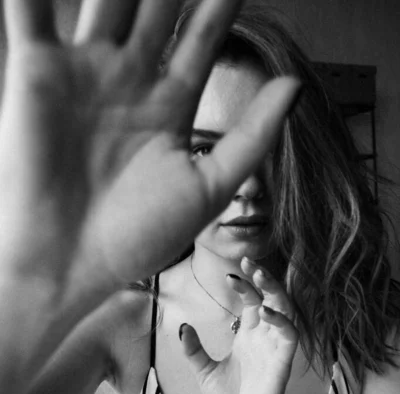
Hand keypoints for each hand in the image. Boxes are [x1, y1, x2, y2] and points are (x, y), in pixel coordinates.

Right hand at [0, 0, 300, 293]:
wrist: (67, 263)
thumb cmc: (136, 237)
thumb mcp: (209, 188)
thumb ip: (251, 136)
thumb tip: (294, 84)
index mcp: (169, 105)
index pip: (203, 36)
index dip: (222, 1)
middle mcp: (128, 81)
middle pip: (159, 6)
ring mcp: (82, 72)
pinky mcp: (35, 72)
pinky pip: (32, 13)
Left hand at [180, 257, 298, 393]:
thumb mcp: (203, 371)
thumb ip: (194, 349)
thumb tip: (182, 326)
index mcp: (247, 336)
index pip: (251, 301)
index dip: (244, 284)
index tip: (231, 272)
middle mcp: (263, 337)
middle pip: (270, 298)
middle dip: (263, 279)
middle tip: (249, 261)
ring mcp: (273, 348)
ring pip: (285, 310)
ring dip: (275, 291)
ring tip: (260, 275)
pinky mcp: (282, 362)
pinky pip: (289, 336)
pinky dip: (281, 321)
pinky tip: (265, 312)